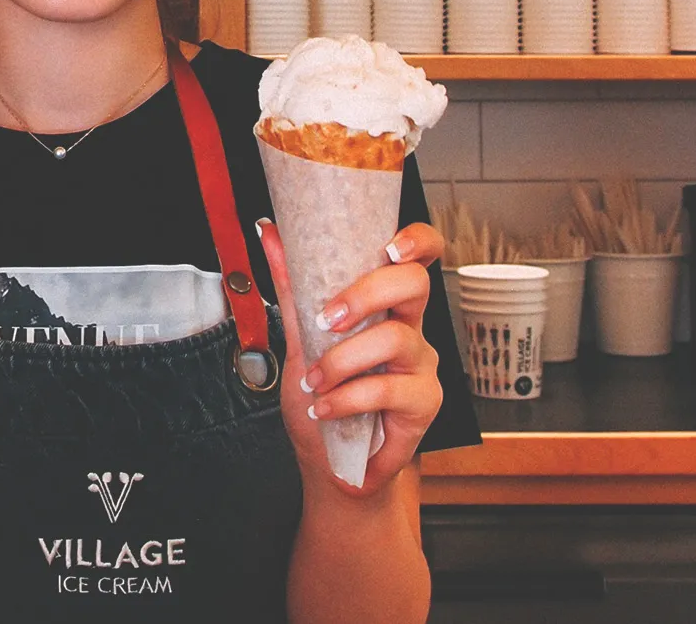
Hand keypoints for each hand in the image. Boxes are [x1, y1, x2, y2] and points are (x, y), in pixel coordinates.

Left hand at [256, 219, 445, 496]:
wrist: (330, 461)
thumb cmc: (323, 395)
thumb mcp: (301, 338)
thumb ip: (293, 288)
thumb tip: (271, 233)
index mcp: (386, 304)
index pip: (420, 256)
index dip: (418, 241)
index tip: (390, 246)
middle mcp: (410, 327)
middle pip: (414, 284)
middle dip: (366, 294)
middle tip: (327, 319)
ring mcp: (421, 364)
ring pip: (395, 338)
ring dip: (342, 360)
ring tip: (314, 381)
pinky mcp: (424, 401)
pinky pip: (388, 389)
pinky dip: (346, 398)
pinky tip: (325, 408)